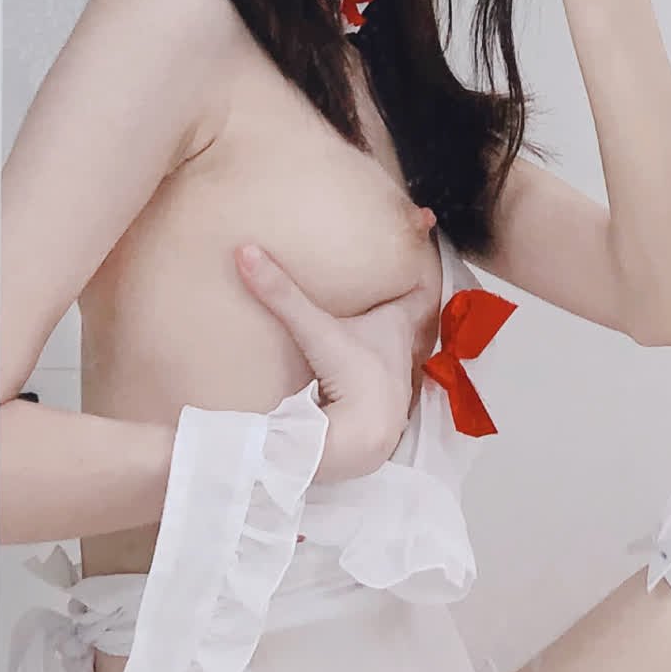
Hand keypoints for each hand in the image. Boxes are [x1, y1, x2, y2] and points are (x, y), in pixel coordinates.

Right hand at [234, 236, 435, 481]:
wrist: (363, 439)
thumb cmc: (356, 376)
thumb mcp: (319, 329)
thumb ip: (283, 295)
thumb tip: (246, 252)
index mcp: (396, 325)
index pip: (419, 288)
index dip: (421, 263)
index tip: (424, 232)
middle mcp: (400, 349)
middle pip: (405, 317)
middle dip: (397, 300)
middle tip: (382, 279)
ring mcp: (390, 378)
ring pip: (389, 348)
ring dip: (380, 336)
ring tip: (364, 320)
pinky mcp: (373, 404)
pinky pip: (370, 376)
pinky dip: (363, 368)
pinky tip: (344, 369)